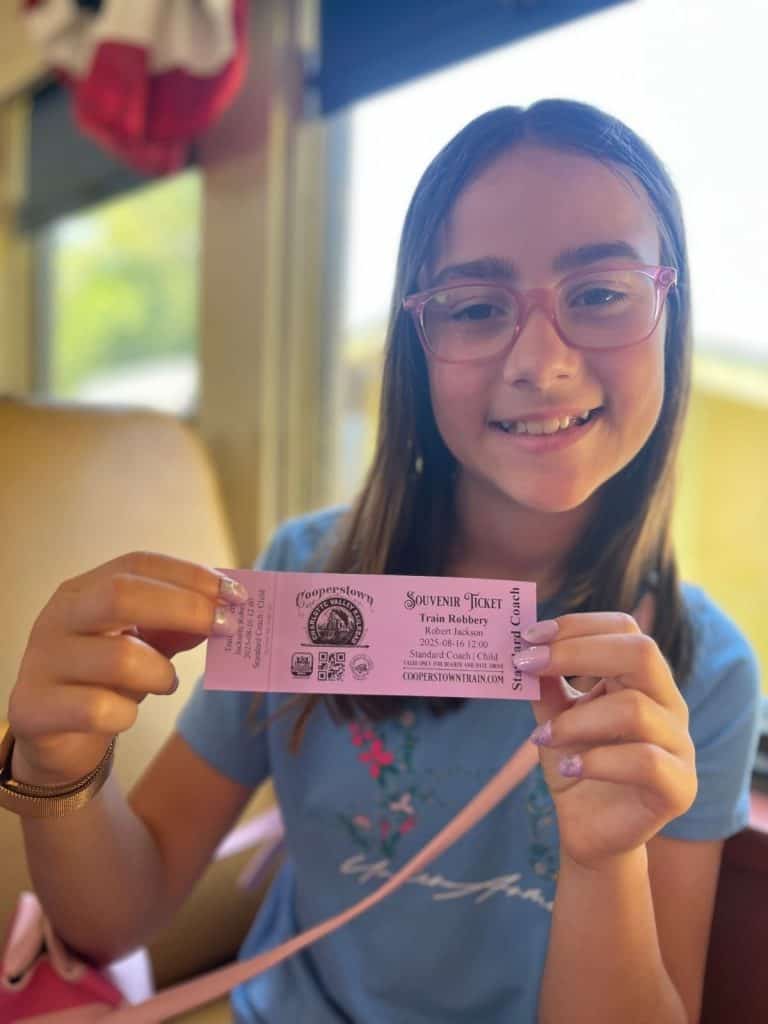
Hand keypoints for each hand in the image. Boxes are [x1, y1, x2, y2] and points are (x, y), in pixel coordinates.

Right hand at [6, 552, 246, 785]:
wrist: (53, 739)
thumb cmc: (104, 680)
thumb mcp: (143, 644)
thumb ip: (178, 624)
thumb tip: (225, 606)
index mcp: (82, 591)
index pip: (138, 564)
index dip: (191, 575)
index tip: (237, 595)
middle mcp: (57, 618)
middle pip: (122, 595)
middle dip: (186, 608)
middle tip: (227, 628)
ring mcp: (42, 662)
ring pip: (119, 658)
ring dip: (161, 673)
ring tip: (165, 682)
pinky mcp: (34, 709)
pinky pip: (99, 709)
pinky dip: (126, 714)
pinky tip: (124, 715)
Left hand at [519, 601, 696, 869]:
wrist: (590, 830)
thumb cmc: (576, 764)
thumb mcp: (554, 717)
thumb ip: (545, 683)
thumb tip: (524, 646)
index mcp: (642, 678)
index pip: (624, 629)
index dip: (577, 626)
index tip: (529, 637)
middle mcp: (668, 703)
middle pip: (640, 653)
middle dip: (577, 653)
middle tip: (528, 665)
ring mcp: (680, 744)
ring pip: (634, 709)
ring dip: (577, 719)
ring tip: (542, 737)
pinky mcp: (679, 787)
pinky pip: (644, 761)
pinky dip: (597, 761)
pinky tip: (568, 767)